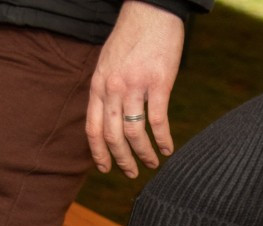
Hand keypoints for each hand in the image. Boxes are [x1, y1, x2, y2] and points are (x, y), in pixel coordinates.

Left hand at [86, 1, 185, 177]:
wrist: (151, 10)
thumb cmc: (131, 37)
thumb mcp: (107, 63)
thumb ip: (106, 90)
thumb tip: (109, 117)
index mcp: (98, 85)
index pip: (93, 129)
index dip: (99, 153)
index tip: (106, 168)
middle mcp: (113, 89)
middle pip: (113, 136)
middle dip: (122, 160)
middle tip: (132, 173)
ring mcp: (135, 86)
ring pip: (134, 133)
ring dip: (144, 154)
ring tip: (152, 163)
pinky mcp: (158, 82)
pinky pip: (158, 121)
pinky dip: (163, 139)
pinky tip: (168, 148)